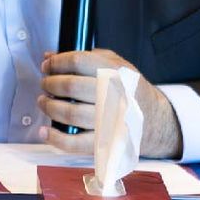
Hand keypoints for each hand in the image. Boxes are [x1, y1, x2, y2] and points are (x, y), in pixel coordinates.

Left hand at [38, 49, 181, 157]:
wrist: (155, 121)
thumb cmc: (130, 90)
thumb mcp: (114, 65)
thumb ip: (83, 57)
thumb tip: (49, 56)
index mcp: (115, 73)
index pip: (77, 61)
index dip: (56, 62)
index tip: (47, 66)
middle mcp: (113, 96)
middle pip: (70, 86)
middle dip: (50, 84)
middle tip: (45, 84)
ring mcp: (109, 121)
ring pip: (69, 113)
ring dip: (49, 107)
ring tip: (44, 102)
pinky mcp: (105, 143)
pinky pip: (74, 143)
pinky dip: (55, 137)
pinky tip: (45, 131)